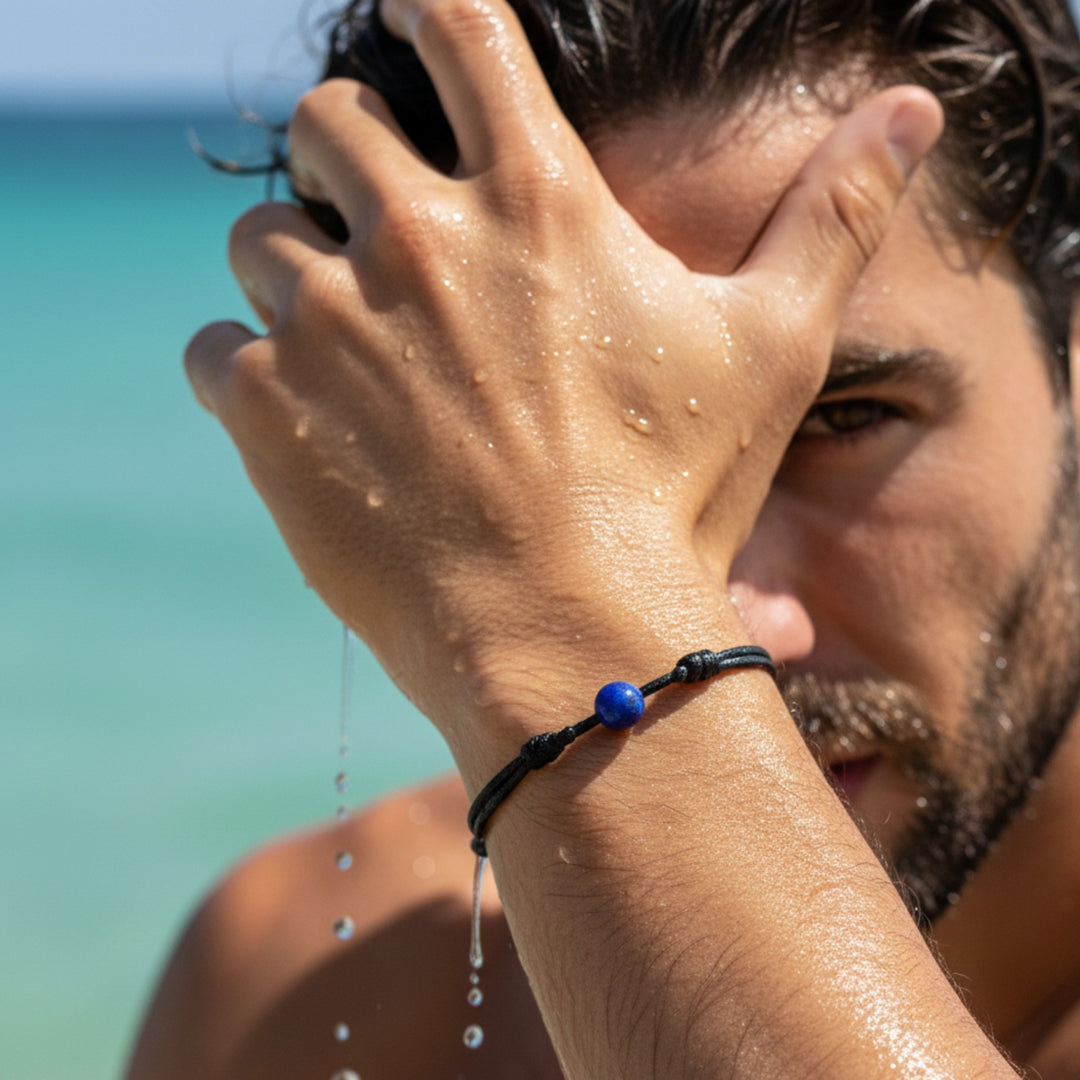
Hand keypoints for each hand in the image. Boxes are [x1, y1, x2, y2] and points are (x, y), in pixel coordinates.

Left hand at [184, 0, 940, 754]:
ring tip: (361, 352)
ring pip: (260, 241)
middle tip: (387, 233)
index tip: (412, 25)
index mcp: (532, 195)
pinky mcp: (267, 411)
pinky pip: (215, 350)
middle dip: (347, 159)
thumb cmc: (675, 495)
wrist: (568, 633)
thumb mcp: (771, 350)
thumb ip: (835, 216)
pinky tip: (314, 424)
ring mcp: (327, 322)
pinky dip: (250, 374)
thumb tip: (918, 108)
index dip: (424, 10)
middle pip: (325, 123)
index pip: (453, 23)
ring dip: (299, 276)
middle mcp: (415, 236)